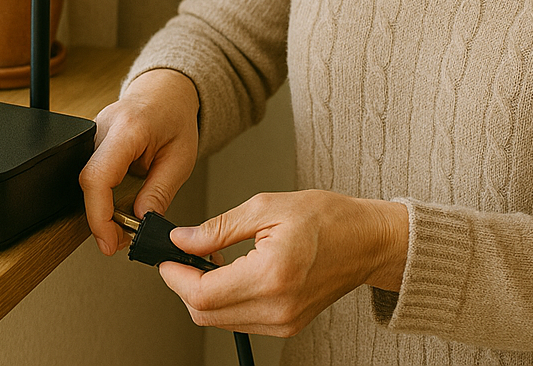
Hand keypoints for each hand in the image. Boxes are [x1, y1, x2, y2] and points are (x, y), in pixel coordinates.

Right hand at [79, 69, 199, 255]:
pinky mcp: (90, 143)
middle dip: (101, 219)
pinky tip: (116, 204)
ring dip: (101, 209)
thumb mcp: (181, 158)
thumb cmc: (175, 117)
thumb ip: (160, 192)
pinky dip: (101, 196)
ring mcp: (92, 133)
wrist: (166, 93)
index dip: (99, 215)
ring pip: (85, 182)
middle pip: (87, 182)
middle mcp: (103, 128)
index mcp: (129, 128)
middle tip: (121, 237)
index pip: (98, 176)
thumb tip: (142, 223)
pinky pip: (90, 175)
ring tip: (123, 222)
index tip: (109, 241)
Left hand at [158, 190, 408, 336]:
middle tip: (181, 254)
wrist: (367, 241)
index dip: (174, 276)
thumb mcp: (267, 207)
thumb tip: (182, 240)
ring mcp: (283, 323)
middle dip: (184, 285)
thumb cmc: (326, 217)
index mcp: (271, 275)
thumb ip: (219, 228)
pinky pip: (240, 320)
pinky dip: (225, 299)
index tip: (165, 256)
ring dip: (203, 294)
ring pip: (220, 321)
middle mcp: (277, 308)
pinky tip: (230, 272)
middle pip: (205, 314)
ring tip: (208, 258)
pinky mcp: (287, 326)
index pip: (202, 293)